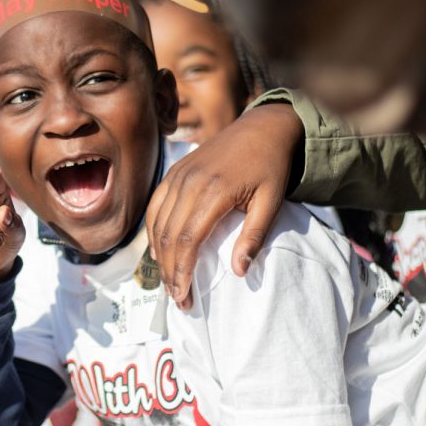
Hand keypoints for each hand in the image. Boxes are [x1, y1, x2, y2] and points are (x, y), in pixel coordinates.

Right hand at [147, 103, 302, 308]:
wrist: (261, 127)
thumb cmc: (270, 166)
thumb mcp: (272, 201)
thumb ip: (254, 236)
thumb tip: (238, 272)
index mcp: (214, 190)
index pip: (188, 239)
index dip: (182, 271)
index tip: (185, 297)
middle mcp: (189, 182)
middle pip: (169, 236)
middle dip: (170, 271)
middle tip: (177, 298)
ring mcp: (178, 176)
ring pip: (157, 223)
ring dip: (160, 256)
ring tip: (169, 281)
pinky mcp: (174, 173)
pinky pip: (155, 207)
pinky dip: (153, 232)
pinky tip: (159, 252)